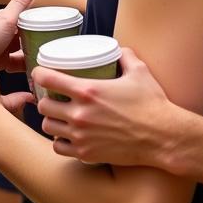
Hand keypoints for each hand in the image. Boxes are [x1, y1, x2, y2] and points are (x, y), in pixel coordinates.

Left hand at [0, 0, 35, 70]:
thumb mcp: (4, 19)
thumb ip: (18, 5)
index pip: (10, 13)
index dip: (23, 14)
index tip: (36, 16)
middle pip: (13, 31)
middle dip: (26, 33)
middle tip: (42, 35)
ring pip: (14, 46)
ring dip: (26, 48)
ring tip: (40, 49)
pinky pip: (14, 62)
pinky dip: (23, 63)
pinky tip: (32, 63)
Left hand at [35, 47, 180, 167]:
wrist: (163, 138)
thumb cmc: (152, 104)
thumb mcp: (139, 72)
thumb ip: (125, 55)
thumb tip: (119, 49)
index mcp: (88, 90)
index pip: (47, 78)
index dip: (39, 73)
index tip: (41, 72)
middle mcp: (80, 114)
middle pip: (43, 105)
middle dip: (45, 98)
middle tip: (52, 96)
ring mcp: (81, 136)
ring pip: (48, 127)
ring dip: (50, 119)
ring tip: (58, 115)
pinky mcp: (87, 154)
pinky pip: (59, 147)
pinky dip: (59, 140)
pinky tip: (66, 135)